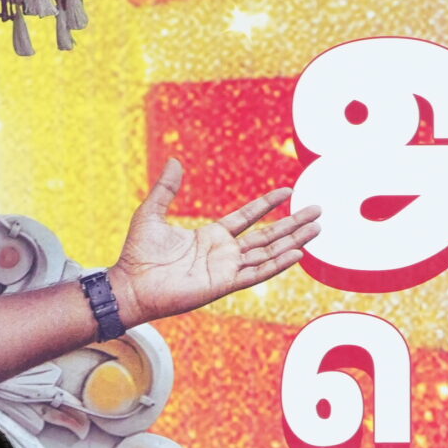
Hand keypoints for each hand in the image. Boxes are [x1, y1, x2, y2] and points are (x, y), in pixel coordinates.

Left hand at [106, 159, 320, 328]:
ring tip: (316, 228)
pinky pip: (256, 273)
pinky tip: (297, 253)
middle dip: (292, 223)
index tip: (287, 190)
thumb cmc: (137, 254)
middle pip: (267, 236)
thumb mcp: (152, 212)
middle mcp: (223, 254)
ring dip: (293, 241)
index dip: (267, 204)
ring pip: (268, 253)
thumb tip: (176, 161)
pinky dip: (277, 264)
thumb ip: (167, 189)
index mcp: (211, 237)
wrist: (130, 285)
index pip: (248, 218)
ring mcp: (225, 270)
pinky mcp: (223, 285)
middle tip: (317, 211)